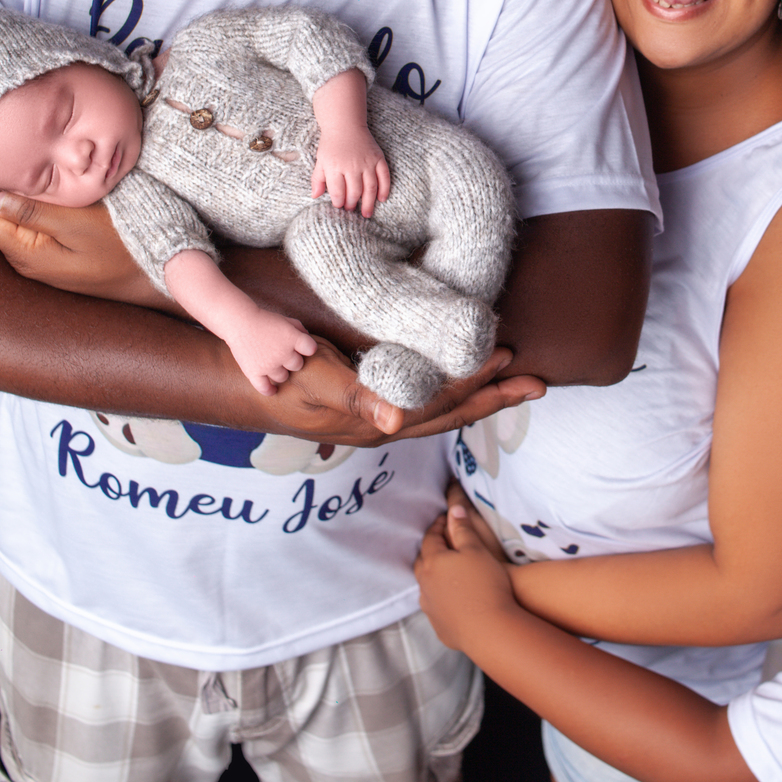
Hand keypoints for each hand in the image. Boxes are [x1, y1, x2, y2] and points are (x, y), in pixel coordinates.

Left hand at [0, 186, 172, 307]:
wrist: (158, 274)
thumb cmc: (124, 249)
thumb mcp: (79, 224)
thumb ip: (31, 212)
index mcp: (26, 252)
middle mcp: (25, 260)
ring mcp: (39, 259)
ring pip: (8, 219)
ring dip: (6, 193)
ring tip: (3, 160)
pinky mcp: (53, 254)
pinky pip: (27, 225)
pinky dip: (24, 204)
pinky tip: (30, 186)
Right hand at [226, 308, 317, 396]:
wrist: (239, 321)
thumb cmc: (263, 320)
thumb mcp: (284, 320)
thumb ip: (299, 329)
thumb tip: (309, 342)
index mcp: (292, 338)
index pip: (310, 349)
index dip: (307, 349)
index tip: (302, 348)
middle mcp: (283, 353)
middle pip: (297, 365)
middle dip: (293, 361)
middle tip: (284, 356)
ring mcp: (269, 365)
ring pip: (283, 377)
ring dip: (281, 373)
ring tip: (275, 367)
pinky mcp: (254, 372)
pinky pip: (265, 388)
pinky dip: (270, 390)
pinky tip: (273, 389)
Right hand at [245, 342, 543, 448]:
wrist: (244, 382)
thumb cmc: (279, 377)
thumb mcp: (315, 381)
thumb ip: (356, 399)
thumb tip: (396, 423)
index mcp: (375, 421)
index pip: (439, 402)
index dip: (475, 380)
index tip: (507, 357)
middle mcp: (384, 424)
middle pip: (451, 414)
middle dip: (495, 397)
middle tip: (537, 383)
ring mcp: (378, 416)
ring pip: (441, 409)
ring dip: (480, 394)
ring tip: (514, 381)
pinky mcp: (371, 403)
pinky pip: (423, 400)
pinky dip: (452, 390)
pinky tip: (463, 380)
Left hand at [311, 128, 391, 217]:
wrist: (345, 124)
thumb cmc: (331, 145)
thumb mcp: (320, 161)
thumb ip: (317, 179)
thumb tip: (315, 196)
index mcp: (334, 167)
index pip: (337, 192)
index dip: (338, 202)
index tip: (339, 206)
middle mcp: (351, 165)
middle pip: (354, 192)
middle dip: (352, 204)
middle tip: (351, 209)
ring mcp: (366, 162)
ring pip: (370, 188)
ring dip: (368, 203)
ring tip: (366, 213)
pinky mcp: (378, 158)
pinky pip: (384, 177)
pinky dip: (384, 189)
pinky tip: (382, 199)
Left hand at [414, 489, 518, 653]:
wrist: (490, 630)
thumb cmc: (486, 584)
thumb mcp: (476, 550)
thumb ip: (462, 528)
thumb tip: (453, 510)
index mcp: (432, 563)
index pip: (430, 537)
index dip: (439, 525)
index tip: (447, 519)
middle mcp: (425, 585)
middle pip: (423, 561)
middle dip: (431, 549)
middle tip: (443, 542)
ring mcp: (430, 608)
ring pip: (426, 586)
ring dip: (434, 575)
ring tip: (448, 571)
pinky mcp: (439, 626)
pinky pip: (436, 607)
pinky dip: (442, 598)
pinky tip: (454, 599)